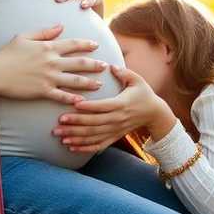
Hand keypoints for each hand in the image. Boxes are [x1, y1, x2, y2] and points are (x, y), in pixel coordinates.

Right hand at [0, 24, 106, 104]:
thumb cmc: (7, 53)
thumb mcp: (24, 37)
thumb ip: (44, 32)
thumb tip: (60, 26)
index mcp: (48, 47)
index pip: (72, 44)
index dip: (86, 44)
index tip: (96, 45)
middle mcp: (52, 62)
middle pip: (79, 63)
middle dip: (94, 64)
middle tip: (105, 66)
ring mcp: (48, 77)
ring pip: (75, 80)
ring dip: (89, 82)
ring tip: (100, 84)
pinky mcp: (43, 91)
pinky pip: (61, 96)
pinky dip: (73, 99)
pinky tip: (83, 101)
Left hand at [53, 66, 177, 152]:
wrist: (154, 114)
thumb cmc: (143, 94)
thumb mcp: (137, 80)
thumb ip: (124, 72)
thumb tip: (111, 65)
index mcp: (121, 104)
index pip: (102, 107)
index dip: (88, 107)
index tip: (74, 105)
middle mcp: (117, 119)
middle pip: (94, 123)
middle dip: (76, 123)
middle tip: (59, 122)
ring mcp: (115, 130)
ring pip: (93, 136)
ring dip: (76, 137)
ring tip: (61, 136)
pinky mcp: (114, 137)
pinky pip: (98, 145)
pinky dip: (84, 148)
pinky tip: (71, 147)